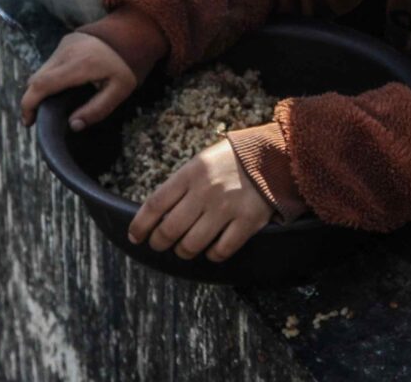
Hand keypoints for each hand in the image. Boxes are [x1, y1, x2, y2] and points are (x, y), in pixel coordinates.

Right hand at [18, 30, 138, 128]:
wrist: (133, 31)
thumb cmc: (128, 64)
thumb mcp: (120, 91)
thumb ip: (97, 110)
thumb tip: (73, 125)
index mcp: (79, 65)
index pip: (41, 85)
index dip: (28, 105)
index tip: (28, 122)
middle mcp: (66, 52)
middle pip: (35, 79)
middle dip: (32, 99)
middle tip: (38, 117)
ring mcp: (64, 44)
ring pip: (41, 70)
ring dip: (40, 87)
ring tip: (50, 104)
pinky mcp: (66, 40)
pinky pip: (50, 62)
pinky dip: (49, 76)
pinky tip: (60, 87)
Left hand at [129, 139, 277, 260]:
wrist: (275, 155)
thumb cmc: (233, 160)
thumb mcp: (202, 162)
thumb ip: (181, 185)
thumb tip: (158, 214)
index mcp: (191, 173)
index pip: (155, 204)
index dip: (140, 225)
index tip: (135, 236)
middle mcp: (206, 191)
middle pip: (169, 229)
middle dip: (159, 242)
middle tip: (159, 244)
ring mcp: (227, 207)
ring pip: (191, 244)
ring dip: (183, 251)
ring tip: (184, 249)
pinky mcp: (248, 221)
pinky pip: (221, 250)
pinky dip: (212, 255)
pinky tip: (212, 250)